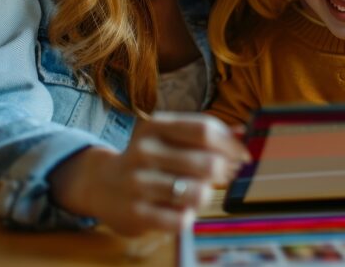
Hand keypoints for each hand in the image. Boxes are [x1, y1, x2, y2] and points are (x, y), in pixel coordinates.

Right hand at [49, 112, 249, 235]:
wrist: (101, 184)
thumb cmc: (148, 159)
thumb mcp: (168, 136)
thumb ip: (203, 133)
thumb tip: (242, 133)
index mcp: (154, 126)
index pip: (205, 130)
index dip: (231, 145)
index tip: (242, 156)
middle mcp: (144, 151)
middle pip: (208, 163)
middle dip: (223, 172)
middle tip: (220, 177)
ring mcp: (138, 183)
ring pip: (199, 192)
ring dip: (206, 195)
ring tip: (197, 193)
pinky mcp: (136, 213)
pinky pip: (182, 219)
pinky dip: (189, 216)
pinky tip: (180, 209)